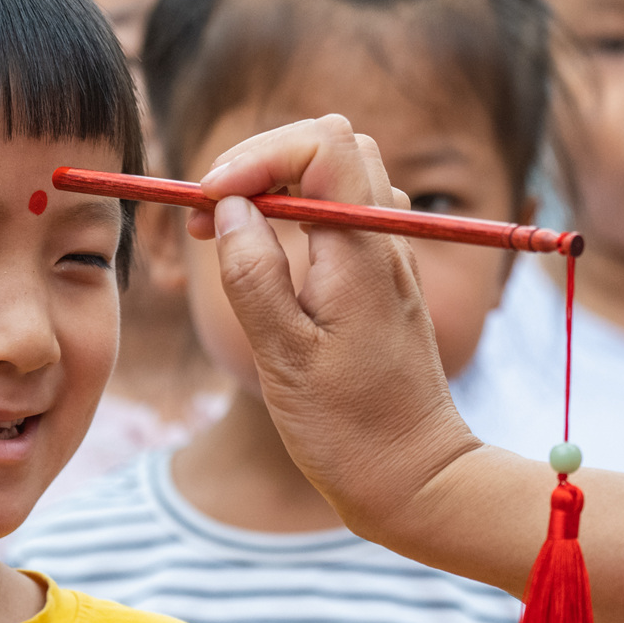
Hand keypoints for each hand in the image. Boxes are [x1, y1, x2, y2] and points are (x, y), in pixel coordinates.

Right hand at [194, 114, 480, 536]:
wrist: (415, 479)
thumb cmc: (349, 430)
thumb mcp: (283, 356)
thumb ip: (253, 273)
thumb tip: (230, 207)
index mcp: (364, 250)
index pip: (322, 142)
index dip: (257, 156)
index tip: (209, 201)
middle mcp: (387, 242)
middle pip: (332, 146)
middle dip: (262, 163)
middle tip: (208, 213)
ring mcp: (391, 260)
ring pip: (338, 178)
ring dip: (277, 187)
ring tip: (224, 231)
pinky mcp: (384, 283)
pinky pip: (344, 217)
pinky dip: (297, 218)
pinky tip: (264, 258)